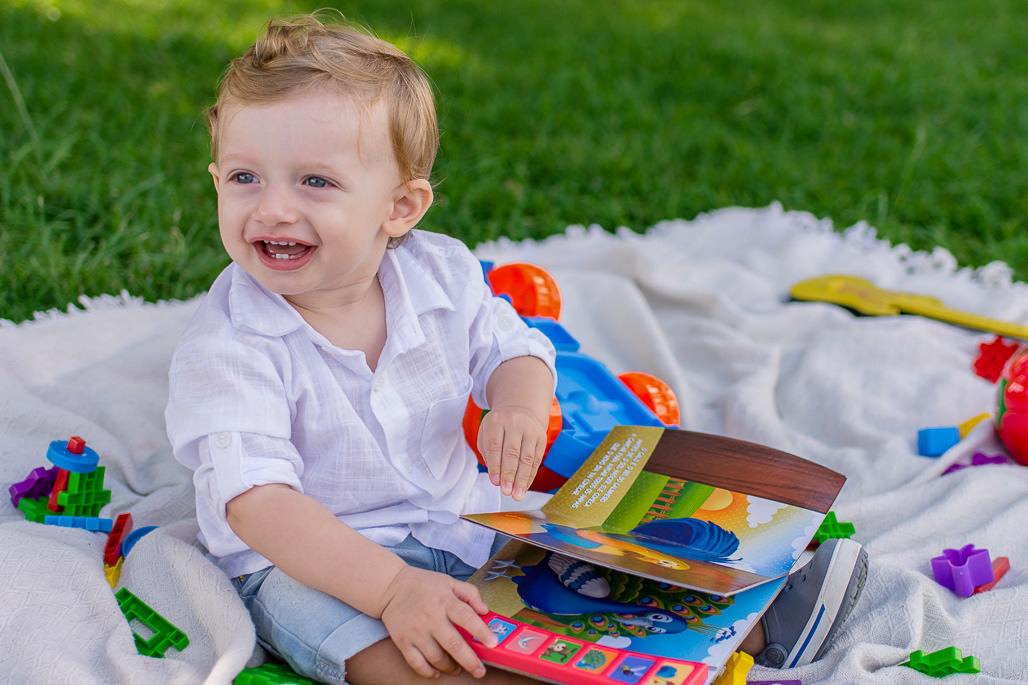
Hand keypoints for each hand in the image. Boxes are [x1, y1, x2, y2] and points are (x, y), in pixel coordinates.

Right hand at [379, 565, 497, 678]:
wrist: (391, 586)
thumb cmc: (424, 585)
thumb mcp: (449, 581)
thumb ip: (470, 594)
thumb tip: (485, 610)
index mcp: (445, 600)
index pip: (466, 617)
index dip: (481, 631)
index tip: (493, 643)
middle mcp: (431, 617)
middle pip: (453, 643)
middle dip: (469, 660)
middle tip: (480, 671)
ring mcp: (416, 631)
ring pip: (436, 657)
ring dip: (450, 667)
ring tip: (458, 669)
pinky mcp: (403, 641)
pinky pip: (416, 663)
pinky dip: (428, 671)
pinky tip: (437, 672)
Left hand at [477, 405, 546, 500]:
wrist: (520, 410)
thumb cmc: (498, 427)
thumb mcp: (486, 434)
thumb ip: (489, 455)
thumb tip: (498, 479)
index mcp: (496, 421)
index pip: (495, 446)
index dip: (495, 466)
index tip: (495, 482)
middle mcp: (514, 423)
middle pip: (512, 452)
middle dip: (509, 475)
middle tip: (506, 492)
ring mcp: (530, 430)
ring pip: (527, 458)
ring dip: (522, 479)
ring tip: (517, 494)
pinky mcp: (541, 437)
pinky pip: (536, 459)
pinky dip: (530, 475)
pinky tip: (524, 487)